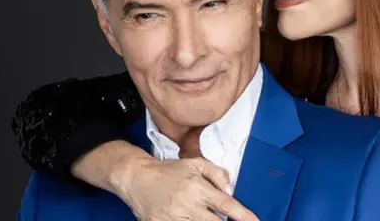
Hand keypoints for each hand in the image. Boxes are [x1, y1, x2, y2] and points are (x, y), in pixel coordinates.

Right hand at [115, 156, 258, 220]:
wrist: (136, 178)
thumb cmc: (170, 170)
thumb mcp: (195, 164)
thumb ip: (217, 174)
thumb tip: (231, 191)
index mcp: (198, 188)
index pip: (226, 205)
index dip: (243, 215)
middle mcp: (187, 205)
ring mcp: (173, 218)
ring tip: (206, 216)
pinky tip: (192, 219)